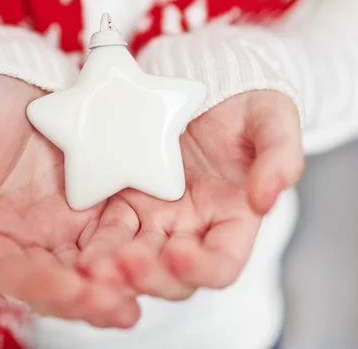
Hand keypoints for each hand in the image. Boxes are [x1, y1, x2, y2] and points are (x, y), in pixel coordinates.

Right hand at [0, 74, 138, 327]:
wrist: (8, 75)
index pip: (16, 275)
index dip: (45, 287)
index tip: (76, 294)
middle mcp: (34, 239)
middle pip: (65, 281)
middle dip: (94, 299)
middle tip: (124, 310)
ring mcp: (70, 221)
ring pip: (100, 262)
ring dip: (125, 279)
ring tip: (154, 283)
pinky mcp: (99, 200)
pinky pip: (124, 226)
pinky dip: (140, 241)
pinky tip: (164, 246)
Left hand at [77, 90, 303, 298]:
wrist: (206, 81)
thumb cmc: (247, 103)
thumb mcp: (273, 120)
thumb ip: (280, 157)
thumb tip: (267, 199)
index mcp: (232, 220)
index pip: (222, 263)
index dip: (202, 268)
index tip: (179, 254)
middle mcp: (192, 229)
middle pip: (172, 274)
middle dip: (148, 276)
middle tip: (121, 267)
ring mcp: (156, 217)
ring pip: (134, 257)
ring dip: (114, 269)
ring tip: (90, 267)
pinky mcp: (125, 201)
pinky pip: (108, 229)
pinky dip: (95, 243)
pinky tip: (77, 248)